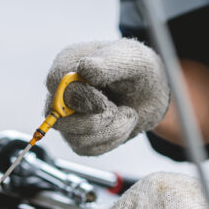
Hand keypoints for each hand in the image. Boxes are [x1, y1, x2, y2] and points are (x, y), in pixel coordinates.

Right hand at [45, 38, 169, 155]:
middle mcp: (62, 90)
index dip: (79, 97)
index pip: (55, 82)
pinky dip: (111, 140)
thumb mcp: (132, 60)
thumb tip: (83, 68)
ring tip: (127, 115)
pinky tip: (122, 125)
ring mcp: (67, 114)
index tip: (105, 102)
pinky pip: (85, 148)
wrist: (152, 93)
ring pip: (74, 137)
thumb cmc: (140, 70)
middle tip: (119, 109)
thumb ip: (108, 63)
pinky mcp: (77, 135)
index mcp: (68, 63)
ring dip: (109, 131)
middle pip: (59, 117)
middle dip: (96, 119)